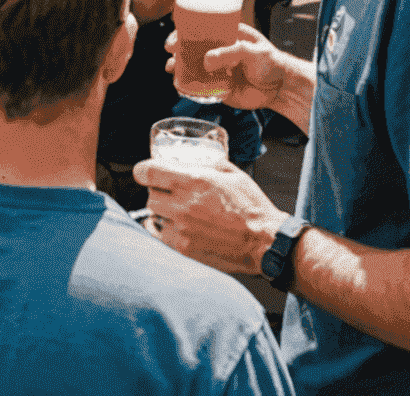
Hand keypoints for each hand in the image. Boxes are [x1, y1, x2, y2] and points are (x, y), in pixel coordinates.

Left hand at [130, 155, 286, 275]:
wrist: (265, 243)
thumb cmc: (252, 208)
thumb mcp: (232, 173)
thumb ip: (208, 163)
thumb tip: (195, 160)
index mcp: (192, 181)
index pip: (148, 172)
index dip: (143, 170)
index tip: (146, 172)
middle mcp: (183, 205)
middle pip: (150, 195)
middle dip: (158, 192)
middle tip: (169, 193)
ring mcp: (182, 229)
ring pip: (155, 216)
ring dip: (162, 212)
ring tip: (178, 212)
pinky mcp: (185, 250)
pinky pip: (162, 236)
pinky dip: (167, 231)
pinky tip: (179, 228)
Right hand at [164, 23, 292, 111]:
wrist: (281, 89)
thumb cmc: (271, 63)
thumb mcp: (253, 51)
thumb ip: (231, 53)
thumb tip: (207, 61)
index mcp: (226, 35)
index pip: (201, 28)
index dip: (185, 30)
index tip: (175, 36)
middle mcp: (218, 50)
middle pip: (192, 46)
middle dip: (176, 47)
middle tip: (170, 51)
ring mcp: (217, 68)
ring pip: (192, 65)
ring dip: (178, 65)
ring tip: (170, 68)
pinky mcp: (218, 86)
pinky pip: (199, 85)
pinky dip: (188, 85)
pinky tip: (180, 84)